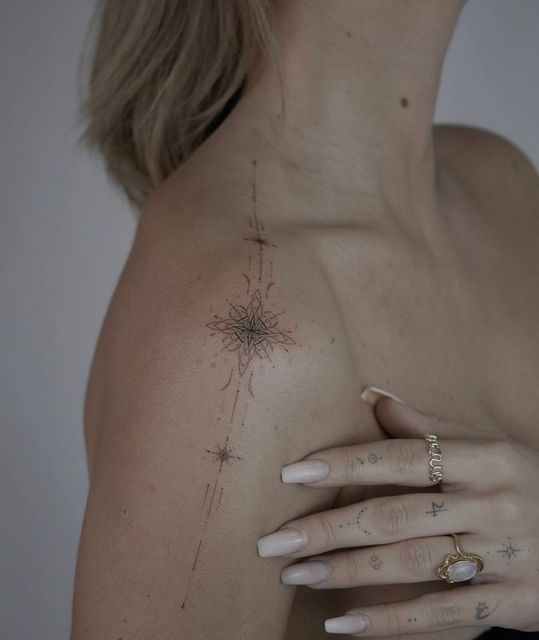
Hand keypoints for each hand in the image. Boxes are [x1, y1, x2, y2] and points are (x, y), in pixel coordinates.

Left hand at [256, 388, 538, 636]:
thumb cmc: (523, 481)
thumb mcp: (487, 446)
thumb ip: (428, 424)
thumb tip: (370, 394)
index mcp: (488, 459)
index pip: (401, 458)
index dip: (344, 464)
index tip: (291, 474)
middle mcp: (496, 506)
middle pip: (396, 518)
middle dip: (328, 529)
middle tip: (275, 540)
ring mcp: (508, 558)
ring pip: (411, 566)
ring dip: (346, 573)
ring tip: (295, 573)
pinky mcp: (517, 604)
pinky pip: (443, 616)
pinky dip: (390, 623)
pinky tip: (343, 624)